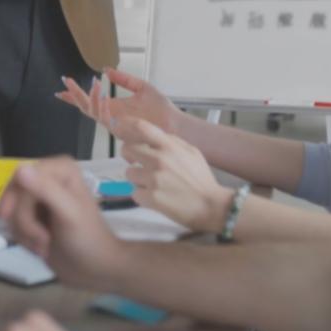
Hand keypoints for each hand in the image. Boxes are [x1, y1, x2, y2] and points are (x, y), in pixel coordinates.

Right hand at [0, 159, 122, 289]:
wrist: (93, 270)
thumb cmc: (87, 240)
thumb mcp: (68, 213)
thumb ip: (46, 189)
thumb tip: (20, 169)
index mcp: (60, 170)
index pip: (20, 176)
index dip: (18, 201)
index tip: (24, 223)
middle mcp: (48, 179)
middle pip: (14, 195)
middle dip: (24, 222)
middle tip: (42, 239)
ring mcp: (40, 199)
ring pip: (12, 212)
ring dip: (26, 234)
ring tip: (45, 245)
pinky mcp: (34, 218)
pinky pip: (13, 224)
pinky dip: (25, 239)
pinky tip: (42, 247)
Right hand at [56, 68, 181, 136]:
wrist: (174, 124)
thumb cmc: (161, 110)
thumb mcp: (142, 87)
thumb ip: (124, 79)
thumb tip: (107, 68)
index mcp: (115, 107)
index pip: (90, 102)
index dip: (75, 96)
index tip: (62, 88)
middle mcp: (112, 117)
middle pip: (86, 108)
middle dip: (75, 95)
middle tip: (67, 81)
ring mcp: (116, 124)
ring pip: (93, 113)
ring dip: (90, 97)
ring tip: (94, 83)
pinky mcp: (122, 130)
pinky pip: (106, 119)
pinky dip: (101, 106)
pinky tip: (102, 95)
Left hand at [113, 117, 231, 233]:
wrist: (211, 206)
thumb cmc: (202, 180)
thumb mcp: (192, 152)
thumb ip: (172, 141)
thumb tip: (154, 137)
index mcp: (169, 146)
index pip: (141, 127)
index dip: (126, 124)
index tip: (119, 124)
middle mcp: (159, 160)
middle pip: (127, 149)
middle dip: (130, 156)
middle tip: (139, 163)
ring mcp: (153, 179)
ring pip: (129, 173)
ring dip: (137, 179)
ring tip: (153, 184)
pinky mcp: (150, 198)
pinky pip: (135, 193)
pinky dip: (142, 196)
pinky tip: (156, 197)